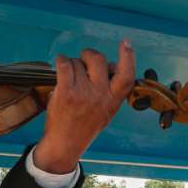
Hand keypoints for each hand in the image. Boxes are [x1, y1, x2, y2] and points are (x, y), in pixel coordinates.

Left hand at [32, 41, 135, 172]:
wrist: (66, 144)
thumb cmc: (85, 126)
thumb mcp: (107, 111)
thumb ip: (111, 90)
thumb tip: (111, 65)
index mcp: (113, 100)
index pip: (126, 76)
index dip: (128, 57)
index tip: (126, 44)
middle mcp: (100, 95)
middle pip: (98, 60)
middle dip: (89, 55)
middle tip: (84, 60)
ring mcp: (83, 94)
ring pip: (78, 63)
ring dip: (72, 65)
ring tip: (70, 79)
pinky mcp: (66, 93)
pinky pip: (64, 65)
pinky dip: (61, 62)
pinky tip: (60, 66)